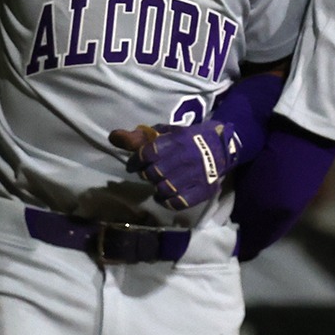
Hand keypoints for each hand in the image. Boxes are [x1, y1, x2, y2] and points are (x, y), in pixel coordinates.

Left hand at [110, 121, 239, 209]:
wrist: (222, 146)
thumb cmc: (188, 138)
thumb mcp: (165, 132)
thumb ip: (139, 137)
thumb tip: (113, 137)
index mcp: (176, 140)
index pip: (147, 154)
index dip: (135, 161)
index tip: (134, 164)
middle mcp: (185, 158)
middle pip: (154, 173)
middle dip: (147, 174)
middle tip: (149, 172)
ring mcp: (195, 176)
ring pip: (164, 189)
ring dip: (156, 187)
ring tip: (159, 182)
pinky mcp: (202, 191)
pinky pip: (178, 203)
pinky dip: (166, 201)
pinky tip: (164, 196)